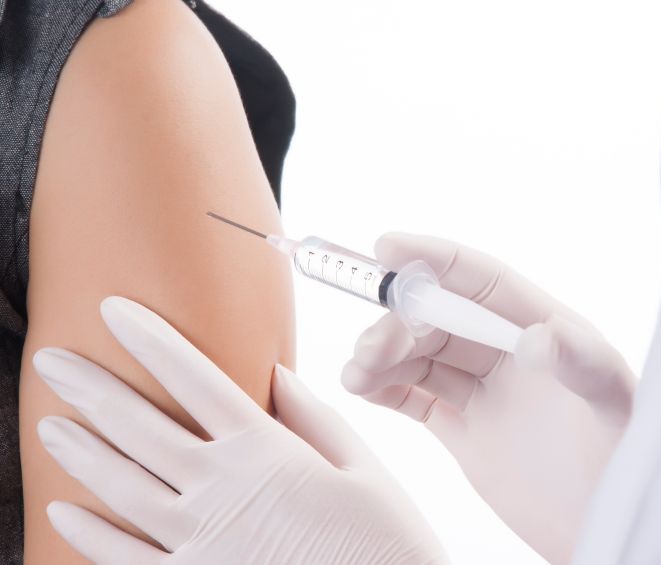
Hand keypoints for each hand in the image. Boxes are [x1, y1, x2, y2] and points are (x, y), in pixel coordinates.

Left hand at [33, 297, 446, 564]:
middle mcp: (223, 490)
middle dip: (92, 389)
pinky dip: (90, 535)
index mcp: (267, 452)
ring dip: (81, 452)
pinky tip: (61, 511)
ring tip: (48, 423)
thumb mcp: (362, 467)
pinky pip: (127, 560)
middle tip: (51, 360)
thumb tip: (276, 372)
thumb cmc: (383, 539)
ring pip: (123, 489)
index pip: (197, 381)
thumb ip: (315, 418)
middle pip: (142, 430)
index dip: (152, 341)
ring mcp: (202, 542)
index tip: (115, 310)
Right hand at [341, 233, 634, 563]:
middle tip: (370, 349)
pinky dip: (384, 390)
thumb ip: (581, 364)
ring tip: (356, 376)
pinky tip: (363, 389)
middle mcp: (509, 354)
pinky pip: (416, 399)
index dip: (435, 260)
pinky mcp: (465, 431)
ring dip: (382, 358)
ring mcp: (484, 393)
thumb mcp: (616, 406)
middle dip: (398, 325)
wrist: (605, 525)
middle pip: (440, 321)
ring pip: (420, 358)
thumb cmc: (627, 459)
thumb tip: (535, 336)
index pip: (482, 281)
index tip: (386, 248)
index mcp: (544, 329)